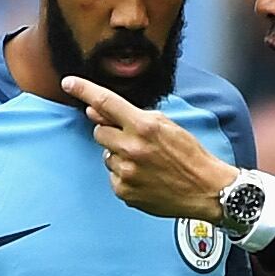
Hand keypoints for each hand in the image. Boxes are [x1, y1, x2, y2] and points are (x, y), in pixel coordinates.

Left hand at [65, 78, 236, 219]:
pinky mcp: (124, 192)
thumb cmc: (189, 155)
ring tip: (145, 162)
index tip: (68, 83)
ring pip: (106, 155)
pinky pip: (112, 176)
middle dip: (112, 133)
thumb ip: (131, 116)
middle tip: (134, 141)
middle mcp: (131, 148)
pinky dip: (124, 175)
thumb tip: (96, 112)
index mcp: (144, 126)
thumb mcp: (166, 125)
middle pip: (99, 131)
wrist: (206, 190)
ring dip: (119, 155)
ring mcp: (126, 172)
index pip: (105, 102)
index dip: (84, 90)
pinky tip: (145, 177)